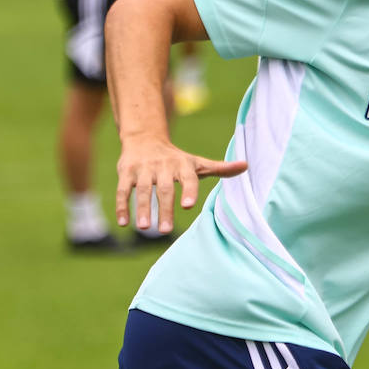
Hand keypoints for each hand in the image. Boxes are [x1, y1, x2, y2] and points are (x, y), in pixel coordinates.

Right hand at [116, 140, 246, 232]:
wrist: (145, 138)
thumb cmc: (176, 158)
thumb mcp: (197, 163)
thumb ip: (220, 168)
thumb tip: (246, 166)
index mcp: (182, 165)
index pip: (188, 177)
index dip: (188, 190)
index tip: (188, 206)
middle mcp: (163, 166)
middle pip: (164, 188)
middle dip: (164, 208)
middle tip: (165, 230)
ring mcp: (144, 169)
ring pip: (142, 190)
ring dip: (142, 209)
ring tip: (144, 228)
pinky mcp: (127, 172)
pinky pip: (123, 190)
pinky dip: (122, 206)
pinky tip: (124, 223)